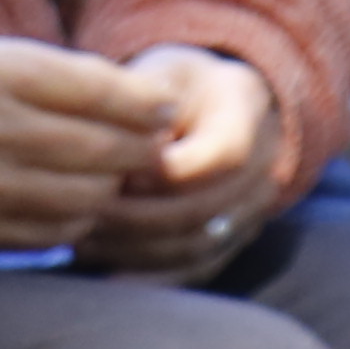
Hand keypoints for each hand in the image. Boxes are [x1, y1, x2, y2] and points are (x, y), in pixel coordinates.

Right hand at [0, 37, 177, 247]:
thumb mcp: (12, 63)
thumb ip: (82, 79)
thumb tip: (159, 105)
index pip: (93, 89)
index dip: (143, 104)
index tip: (167, 110)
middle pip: (94, 148)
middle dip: (138, 149)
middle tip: (154, 149)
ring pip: (80, 195)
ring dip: (113, 187)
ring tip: (117, 174)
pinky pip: (51, 232)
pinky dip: (79, 218)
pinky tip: (80, 201)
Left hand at [72, 47, 289, 284]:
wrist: (214, 106)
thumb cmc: (173, 88)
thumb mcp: (159, 72)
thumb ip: (145, 103)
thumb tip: (130, 154)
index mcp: (246, 104)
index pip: (222, 154)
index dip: (163, 172)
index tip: (114, 171)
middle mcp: (264, 160)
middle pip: (202, 207)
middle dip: (134, 215)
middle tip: (84, 214)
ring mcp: (255, 206)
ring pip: (195, 245)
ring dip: (134, 249)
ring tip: (85, 241)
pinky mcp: (234, 240)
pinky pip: (193, 270)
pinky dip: (148, 276)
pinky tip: (106, 269)